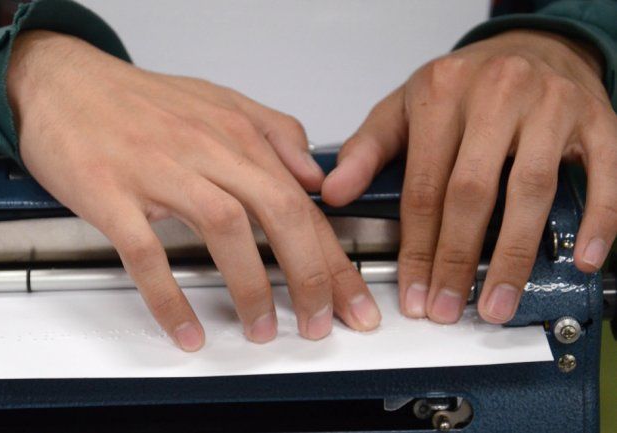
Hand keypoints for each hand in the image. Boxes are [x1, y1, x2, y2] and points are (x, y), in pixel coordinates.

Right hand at [7, 31, 380, 350]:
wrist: (62, 82)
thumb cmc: (137, 100)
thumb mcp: (218, 100)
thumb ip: (273, 132)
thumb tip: (312, 174)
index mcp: (234, 132)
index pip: (301, 199)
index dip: (332, 255)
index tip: (349, 296)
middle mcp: (205, 148)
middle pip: (277, 211)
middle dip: (310, 275)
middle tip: (319, 322)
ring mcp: (157, 170)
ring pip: (224, 228)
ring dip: (251, 286)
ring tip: (261, 329)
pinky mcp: (110, 193)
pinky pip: (146, 252)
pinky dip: (169, 297)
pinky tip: (185, 329)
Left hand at [323, 30, 615, 323]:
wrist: (531, 44)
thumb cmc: (464, 83)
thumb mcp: (403, 107)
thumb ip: (367, 150)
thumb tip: (332, 192)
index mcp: (442, 93)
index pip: (423, 185)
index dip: (416, 247)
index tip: (413, 290)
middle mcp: (497, 94)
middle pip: (472, 192)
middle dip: (456, 259)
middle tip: (448, 306)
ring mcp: (550, 105)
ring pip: (530, 189)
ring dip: (512, 256)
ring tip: (496, 301)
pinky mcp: (594, 119)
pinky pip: (603, 172)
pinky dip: (598, 220)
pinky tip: (582, 258)